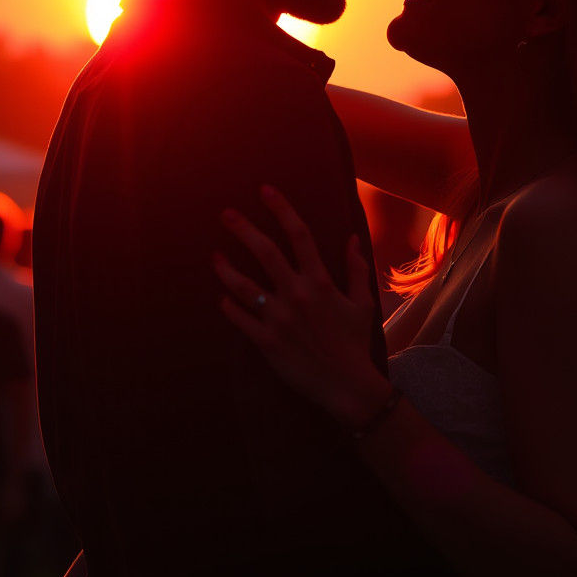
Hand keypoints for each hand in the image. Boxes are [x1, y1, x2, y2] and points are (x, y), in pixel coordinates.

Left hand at [214, 186, 391, 428]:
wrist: (347, 385)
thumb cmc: (355, 342)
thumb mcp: (362, 303)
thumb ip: (356, 268)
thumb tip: (351, 237)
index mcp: (320, 281)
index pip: (299, 235)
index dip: (281, 209)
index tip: (265, 191)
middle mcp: (296, 295)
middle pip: (265, 253)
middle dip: (244, 229)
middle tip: (226, 213)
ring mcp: (278, 319)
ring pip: (244, 286)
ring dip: (226, 269)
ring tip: (214, 256)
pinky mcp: (266, 342)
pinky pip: (241, 319)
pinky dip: (229, 306)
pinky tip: (223, 297)